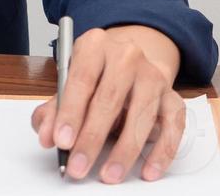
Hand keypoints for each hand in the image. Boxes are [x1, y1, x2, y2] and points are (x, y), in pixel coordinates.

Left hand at [31, 26, 185, 183]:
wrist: (128, 65)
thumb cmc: (95, 78)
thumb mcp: (69, 87)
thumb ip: (53, 111)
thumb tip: (47, 135)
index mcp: (95, 45)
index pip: (82, 79)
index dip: (70, 112)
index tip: (62, 140)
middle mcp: (127, 55)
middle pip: (110, 98)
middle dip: (92, 137)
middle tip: (79, 165)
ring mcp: (153, 75)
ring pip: (142, 114)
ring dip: (125, 150)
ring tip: (109, 174)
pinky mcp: (172, 97)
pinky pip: (173, 126)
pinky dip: (162, 151)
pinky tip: (148, 170)